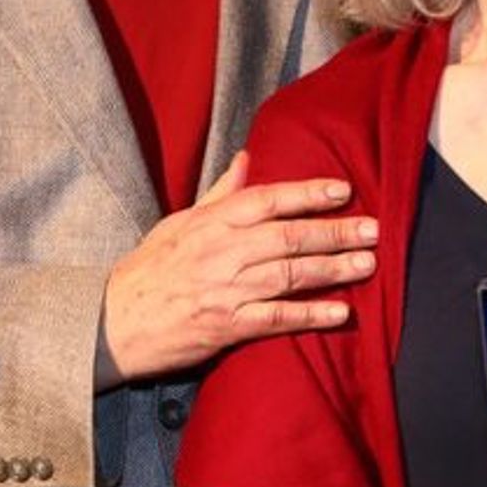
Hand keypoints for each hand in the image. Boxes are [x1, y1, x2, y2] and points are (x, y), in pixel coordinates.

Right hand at [101, 151, 377, 380]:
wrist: (113, 322)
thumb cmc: (150, 269)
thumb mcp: (180, 222)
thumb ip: (219, 195)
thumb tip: (246, 159)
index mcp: (212, 222)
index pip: (267, 199)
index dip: (307, 193)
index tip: (343, 190)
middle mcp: (222, 252)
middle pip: (288, 237)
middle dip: (334, 232)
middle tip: (373, 230)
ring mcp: (225, 290)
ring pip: (289, 275)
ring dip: (332, 270)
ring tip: (367, 264)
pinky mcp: (226, 326)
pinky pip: (276, 319)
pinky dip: (310, 315)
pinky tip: (340, 313)